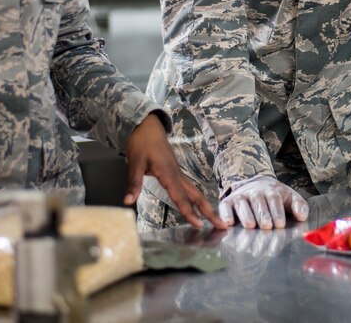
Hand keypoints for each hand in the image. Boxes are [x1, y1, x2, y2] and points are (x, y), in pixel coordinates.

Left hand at [124, 113, 225, 229]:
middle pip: (195, 196)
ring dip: (205, 206)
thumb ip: (133, 183)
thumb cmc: (141, 142)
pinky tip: (198, 206)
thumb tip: (128, 202)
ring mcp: (178, 173)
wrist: (148, 125)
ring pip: (194, 192)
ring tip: (215, 219)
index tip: (199, 225)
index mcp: (168, 173)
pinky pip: (189, 188)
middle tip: (222, 225)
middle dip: (208, 211)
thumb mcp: (134, 162)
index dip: (189, 212)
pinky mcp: (176, 172)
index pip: (180, 196)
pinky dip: (196, 199)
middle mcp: (177, 174)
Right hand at [217, 176, 308, 229]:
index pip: (274, 200)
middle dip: (262, 214)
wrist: (257, 185)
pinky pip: (225, 207)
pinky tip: (229, 223)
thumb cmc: (276, 197)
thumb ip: (299, 206)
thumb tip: (302, 216)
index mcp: (271, 191)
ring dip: (245, 214)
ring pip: (242, 204)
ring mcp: (241, 196)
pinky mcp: (228, 202)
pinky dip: (225, 214)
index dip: (277, 211)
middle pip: (258, 202)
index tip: (280, 223)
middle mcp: (255, 192)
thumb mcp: (290, 198)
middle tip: (267, 226)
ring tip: (250, 225)